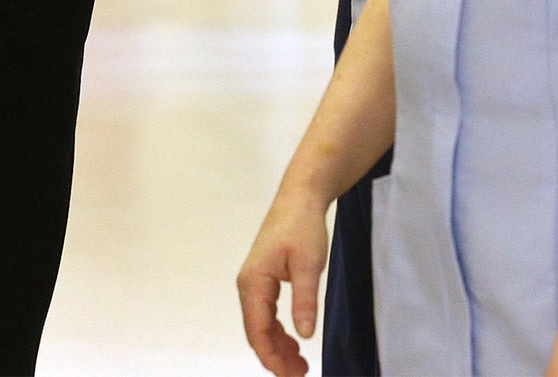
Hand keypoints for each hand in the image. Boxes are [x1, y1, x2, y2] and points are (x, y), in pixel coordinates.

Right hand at [236, 187, 328, 374]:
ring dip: (277, 346)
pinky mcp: (264, 279)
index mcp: (254, 282)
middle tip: (300, 373)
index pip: (257, 330)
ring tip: (300, 363)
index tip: (290, 375)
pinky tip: (293, 341)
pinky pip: (266, 313)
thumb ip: (304, 300)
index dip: (272, 357)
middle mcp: (248, 284)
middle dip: (275, 357)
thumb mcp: (308, 265)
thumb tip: (304, 335)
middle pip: (256, 331)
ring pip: (260, 324)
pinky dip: (278, 331)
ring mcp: (254, 282)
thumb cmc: (302, 226)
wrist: (300, 198)